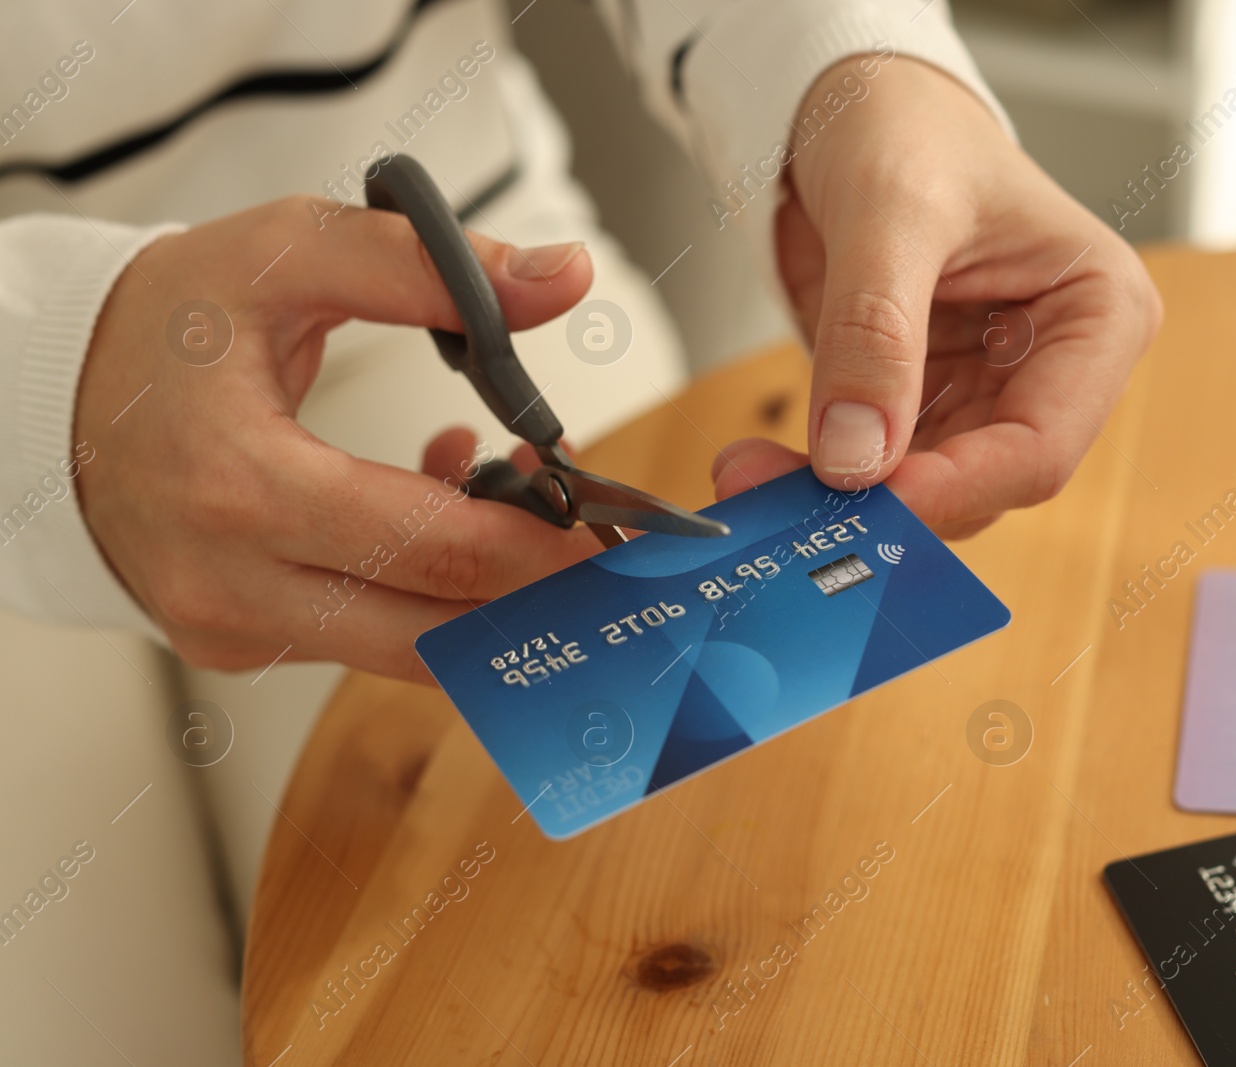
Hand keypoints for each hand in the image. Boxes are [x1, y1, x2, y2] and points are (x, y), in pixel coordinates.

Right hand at [75, 197, 598, 681]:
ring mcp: (233, 627)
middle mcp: (232, 583)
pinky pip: (366, 637)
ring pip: (409, 649)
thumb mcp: (286, 254)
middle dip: (534, 586)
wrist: (52, 397)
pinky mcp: (239, 644)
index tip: (604, 516)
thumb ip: (426, 266)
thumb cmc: (167, 325)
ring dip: (486, 589)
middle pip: (434, 629)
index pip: (428, 547)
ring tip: (517, 492)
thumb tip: (561, 279)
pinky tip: (438, 503)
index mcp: (239, 487)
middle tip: (596, 532)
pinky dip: (425, 589)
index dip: (536, 541)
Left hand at [711, 56, 1161, 536]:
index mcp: (1098, 314)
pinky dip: (821, 480)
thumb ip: (875, 330)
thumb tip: (856, 455)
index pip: (1043, 444)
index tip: (868, 499)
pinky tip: (763, 466)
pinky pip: (880, 470)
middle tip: (780, 500)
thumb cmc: (905, 124)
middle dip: (883, 502)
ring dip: (839, 501)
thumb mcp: (890, 208)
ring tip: (750, 474)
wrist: (853, 106)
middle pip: (980, 482)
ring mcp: (989, 392)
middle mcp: (1054, 368)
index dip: (957, 486)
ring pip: (924, 490)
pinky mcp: (926, 403)